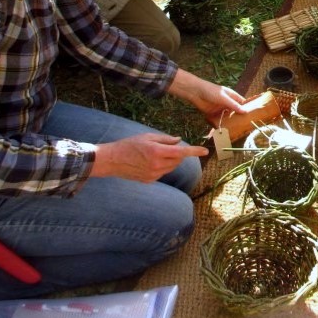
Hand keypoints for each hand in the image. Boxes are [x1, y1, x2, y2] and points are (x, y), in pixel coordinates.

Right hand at [91, 132, 207, 181]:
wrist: (112, 161)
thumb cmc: (129, 144)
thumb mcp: (148, 137)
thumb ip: (165, 139)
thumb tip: (179, 141)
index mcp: (157, 152)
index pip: (181, 152)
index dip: (194, 151)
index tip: (205, 151)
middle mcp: (157, 165)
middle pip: (178, 159)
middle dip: (178, 153)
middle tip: (167, 146)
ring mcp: (153, 174)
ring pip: (172, 167)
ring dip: (171, 160)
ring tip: (156, 153)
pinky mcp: (150, 180)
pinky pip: (163, 172)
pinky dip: (163, 166)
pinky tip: (149, 162)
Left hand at [167, 69, 245, 125]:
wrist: (195, 93)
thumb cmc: (211, 91)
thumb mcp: (223, 98)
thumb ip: (233, 105)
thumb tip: (245, 111)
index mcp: (232, 96)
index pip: (242, 103)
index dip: (247, 109)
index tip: (253, 117)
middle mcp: (227, 103)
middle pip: (235, 111)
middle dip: (239, 117)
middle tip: (246, 126)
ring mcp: (220, 109)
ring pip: (228, 117)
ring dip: (231, 122)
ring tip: (237, 131)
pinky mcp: (214, 114)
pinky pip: (220, 120)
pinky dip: (222, 124)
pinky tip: (226, 130)